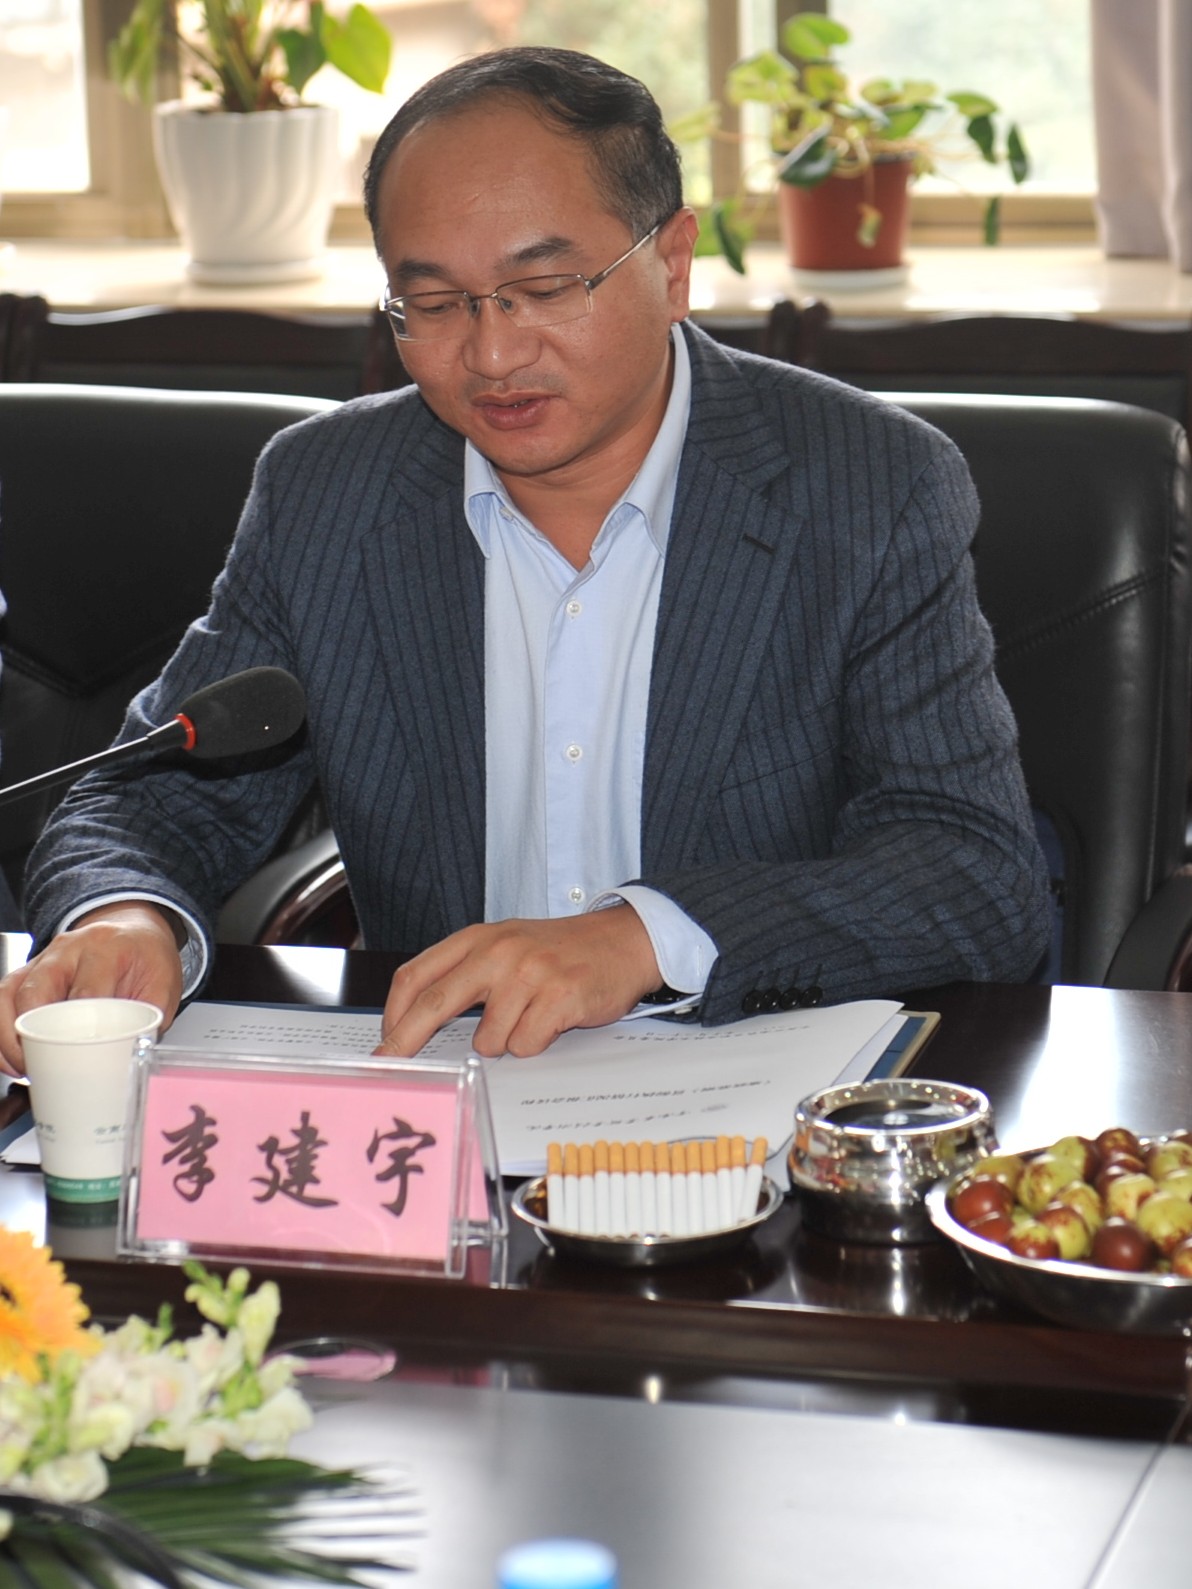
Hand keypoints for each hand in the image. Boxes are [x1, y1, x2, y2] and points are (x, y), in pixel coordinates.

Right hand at [0, 903, 184, 1076]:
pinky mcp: (28, 971)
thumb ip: (151, 1018)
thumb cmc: (146, 956)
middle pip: (35, 992)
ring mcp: (43, 958)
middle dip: (32, 1036)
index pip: (85, 992)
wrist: (133, 930)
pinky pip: (3, 997)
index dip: (78, 1030)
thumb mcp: (164, 983)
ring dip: (7, 1036)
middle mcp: (68, 949)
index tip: (80, 1057)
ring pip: (8, 995)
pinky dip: (2, 1029)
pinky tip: (12, 1056)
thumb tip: (136, 1056)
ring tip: (21, 1067)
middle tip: (42, 1067)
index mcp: (106, 949)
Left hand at [375, 905, 660, 1057]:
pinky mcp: (559, 996)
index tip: (385, 1044)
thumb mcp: (505, 946)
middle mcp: (498, 952)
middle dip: (406, 1041)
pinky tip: (552, 1023)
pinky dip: (536, 1045)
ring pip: (488, 1040)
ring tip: (529, 1021)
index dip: (394, 1015)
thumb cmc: (559, 952)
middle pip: (434, 1003)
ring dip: (504, 1044)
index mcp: (477, 939)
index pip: (417, 976)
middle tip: (391, 1066)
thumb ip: (466, 974)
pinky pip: (526, 1045)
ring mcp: (528, 974)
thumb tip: (418, 1023)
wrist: (623, 941)